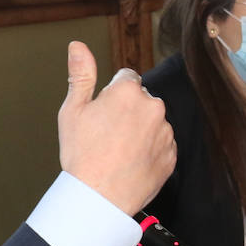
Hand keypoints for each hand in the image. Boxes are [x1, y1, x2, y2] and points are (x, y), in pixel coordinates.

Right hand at [59, 41, 175, 214]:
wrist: (98, 198)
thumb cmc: (82, 155)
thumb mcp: (73, 110)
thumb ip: (81, 74)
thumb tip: (78, 46)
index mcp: (129, 92)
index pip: (126, 79)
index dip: (111, 96)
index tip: (101, 114)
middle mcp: (153, 107)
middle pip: (141, 101)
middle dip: (128, 112)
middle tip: (107, 136)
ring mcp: (166, 133)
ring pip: (152, 124)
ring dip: (140, 132)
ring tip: (118, 153)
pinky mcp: (172, 156)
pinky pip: (161, 146)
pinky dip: (150, 152)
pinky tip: (130, 163)